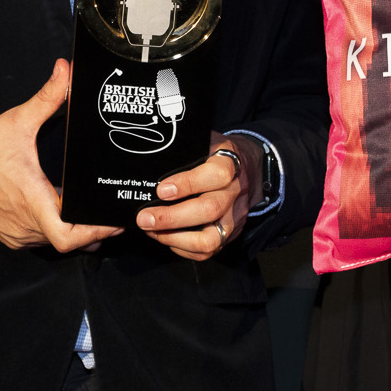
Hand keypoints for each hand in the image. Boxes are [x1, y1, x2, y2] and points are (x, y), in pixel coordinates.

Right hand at [0, 60, 121, 252]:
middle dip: (92, 229)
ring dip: (72, 229)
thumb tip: (64, 71)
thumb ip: (46, 97)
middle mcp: (25, 224)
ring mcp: (16, 234)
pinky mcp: (10, 236)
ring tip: (88, 210)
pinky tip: (60, 210)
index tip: (112, 221)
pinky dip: (53, 229)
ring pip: (55, 242)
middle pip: (70, 241)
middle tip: (109, 213)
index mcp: (31, 201)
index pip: (68, 236)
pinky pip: (40, 240)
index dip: (95, 232)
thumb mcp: (17, 121)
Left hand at [137, 132, 256, 260]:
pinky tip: (165, 236)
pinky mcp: (230, 234)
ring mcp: (233, 216)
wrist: (246, 166)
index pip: (216, 175)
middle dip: (172, 218)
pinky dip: (182, 248)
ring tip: (151, 231)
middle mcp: (234, 192)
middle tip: (144, 218)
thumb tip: (148, 159)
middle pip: (209, 210)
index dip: (188, 184)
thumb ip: (183, 148)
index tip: (161, 190)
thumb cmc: (213, 152)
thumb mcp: (203, 139)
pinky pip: (208, 250)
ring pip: (211, 239)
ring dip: (175, 238)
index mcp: (229, 163)